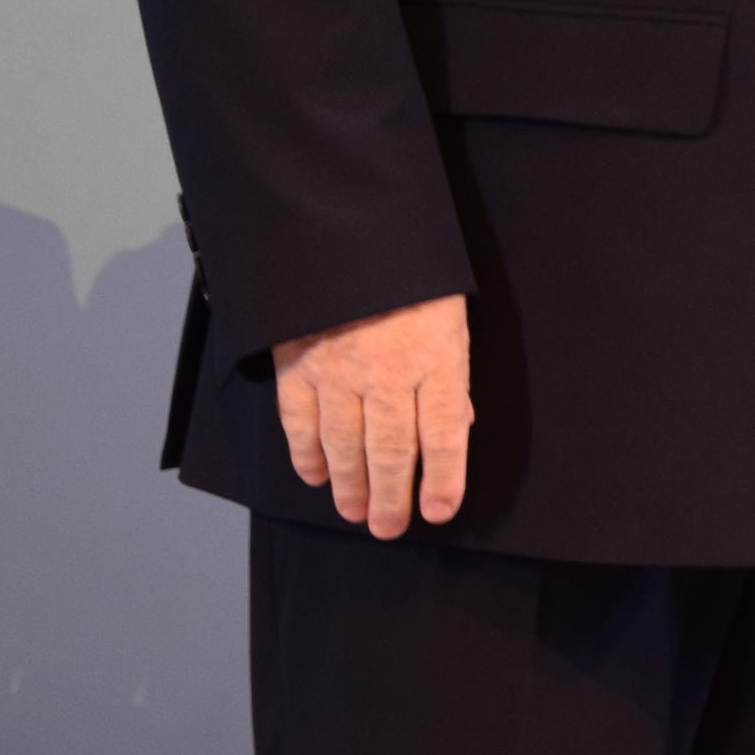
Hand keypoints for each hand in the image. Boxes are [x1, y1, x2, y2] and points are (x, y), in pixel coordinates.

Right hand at [273, 293, 472, 539]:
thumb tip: (456, 426)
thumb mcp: (449, 315)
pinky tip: (315, 475)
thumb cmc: (410, 273)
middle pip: (393, 451)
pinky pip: (301, 422)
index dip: (445, 478)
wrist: (345, 226)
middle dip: (393, 497)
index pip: (446, 433)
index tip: (441, 511)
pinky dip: (307, 454)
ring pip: (345, 447)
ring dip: (351, 486)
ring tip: (357, 512)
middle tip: (390, 528)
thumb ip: (450, 372)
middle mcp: (388, 373)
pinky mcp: (298, 364)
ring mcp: (338, 372)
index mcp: (436, 356)